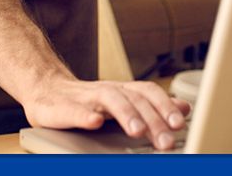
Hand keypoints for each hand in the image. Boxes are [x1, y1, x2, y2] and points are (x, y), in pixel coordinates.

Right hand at [23, 76, 190, 149]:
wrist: (46, 90)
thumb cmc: (88, 102)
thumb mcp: (123, 102)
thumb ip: (152, 106)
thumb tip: (185, 108)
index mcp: (123, 90)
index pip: (148, 92)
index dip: (165, 105)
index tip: (180, 124)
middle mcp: (108, 90)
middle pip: (135, 98)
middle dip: (153, 119)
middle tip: (166, 140)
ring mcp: (86, 96)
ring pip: (110, 99)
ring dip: (126, 114)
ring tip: (137, 131)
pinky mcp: (63, 106)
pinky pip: (75, 109)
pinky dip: (85, 115)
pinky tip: (94, 122)